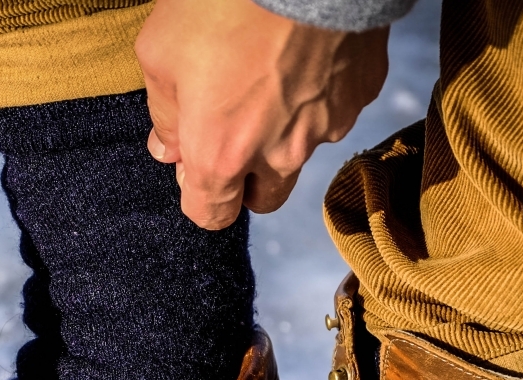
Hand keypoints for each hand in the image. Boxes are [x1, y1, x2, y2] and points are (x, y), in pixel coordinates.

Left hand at [135, 0, 388, 229]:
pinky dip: (318, 92)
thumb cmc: (220, 3)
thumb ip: (164, 113)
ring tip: (269, 74)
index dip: (199, 196)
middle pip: (264, 198)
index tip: (193, 163)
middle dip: (246, 179)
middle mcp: (280, 155)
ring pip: (301, 150)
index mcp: (222, 156)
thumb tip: (168, 146)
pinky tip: (303, 52)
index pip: (211, 215)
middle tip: (231, 128)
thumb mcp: (161, 52)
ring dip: (283, 130)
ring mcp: (327, 126)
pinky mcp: (361, 92)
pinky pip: (335, 107)